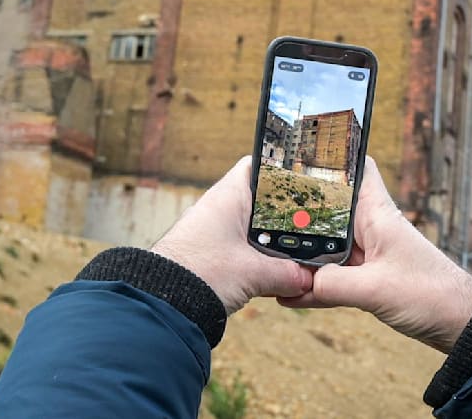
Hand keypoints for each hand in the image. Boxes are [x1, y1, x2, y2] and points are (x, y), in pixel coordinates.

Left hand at [152, 156, 312, 314]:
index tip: (305, 176)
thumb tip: (309, 279)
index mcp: (228, 197)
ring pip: (252, 230)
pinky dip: (258, 260)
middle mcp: (219, 209)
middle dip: (285, 216)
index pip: (258, 166)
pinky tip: (274, 275)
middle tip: (311, 224)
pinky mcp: (209, 256)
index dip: (282, 168)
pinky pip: (241, 250)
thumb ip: (288, 274)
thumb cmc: (200, 275)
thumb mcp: (255, 274)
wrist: (160, 305)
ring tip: (298, 254)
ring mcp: (212, 233)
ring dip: (272, 244)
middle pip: (261, 202)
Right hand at [279, 158, 471, 353]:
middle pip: (330, 208)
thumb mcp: (376, 289)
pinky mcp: (370, 278)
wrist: (461, 324)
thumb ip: (333, 285)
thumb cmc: (431, 294)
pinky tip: (290, 296)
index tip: (299, 153)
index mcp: (378, 214)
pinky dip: (314, 285)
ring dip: (303, 254)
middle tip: (263, 213)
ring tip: (268, 258)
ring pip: (327, 245)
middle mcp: (372, 228)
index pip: (358, 167)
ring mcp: (370, 254)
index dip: (333, 157)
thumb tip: (295, 284)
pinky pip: (333, 276)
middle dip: (300, 212)